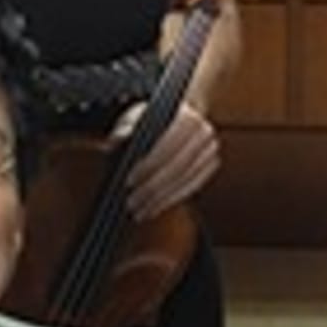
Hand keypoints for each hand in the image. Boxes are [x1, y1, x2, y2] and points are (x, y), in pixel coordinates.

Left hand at [119, 102, 219, 220]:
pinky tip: (154, 208)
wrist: (178, 116)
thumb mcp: (136, 117)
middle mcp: (204, 132)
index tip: (129, 181)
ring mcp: (210, 150)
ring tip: (139, 210)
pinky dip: (171, 200)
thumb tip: (115, 140)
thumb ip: (125, 127)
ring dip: (161, 199)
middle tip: (131, 202)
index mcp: (187, 116)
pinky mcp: (211, 165)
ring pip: (185, 180)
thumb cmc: (152, 118)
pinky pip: (192, 187)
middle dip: (152, 188)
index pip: (167, 145)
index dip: (148, 165)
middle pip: (177, 166)